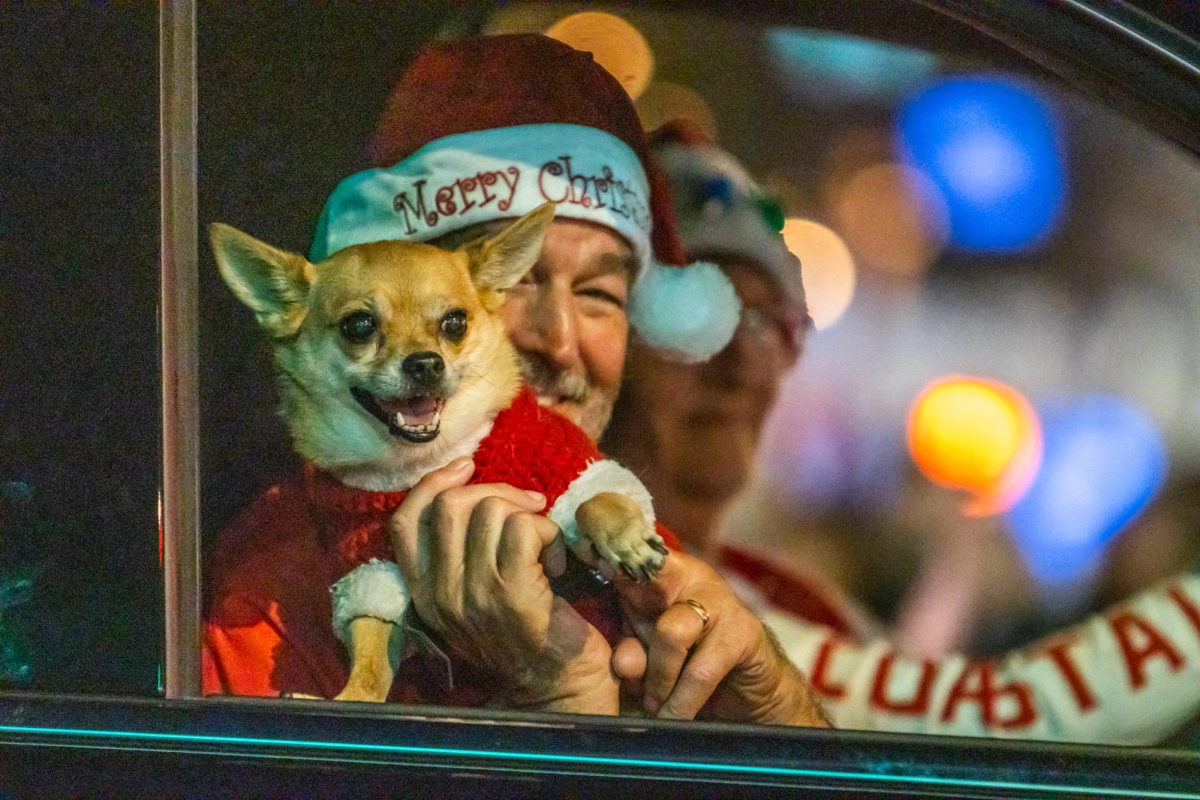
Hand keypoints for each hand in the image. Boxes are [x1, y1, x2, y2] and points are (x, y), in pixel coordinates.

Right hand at [388, 456, 618, 713]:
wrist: (559, 689)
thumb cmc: (526, 636)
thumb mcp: (476, 597)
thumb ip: (461, 554)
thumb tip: (471, 488)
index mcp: (424, 593)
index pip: (405, 521)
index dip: (434, 483)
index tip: (467, 467)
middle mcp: (441, 595)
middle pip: (451, 505)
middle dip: (498, 490)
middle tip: (529, 508)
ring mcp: (475, 596)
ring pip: (491, 510)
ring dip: (530, 516)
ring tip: (546, 548)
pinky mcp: (513, 596)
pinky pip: (526, 528)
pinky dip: (551, 534)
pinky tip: (559, 563)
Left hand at [611, 551, 829, 726]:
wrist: (750, 690)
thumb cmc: (688, 664)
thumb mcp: (648, 653)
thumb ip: (629, 650)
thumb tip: (622, 663)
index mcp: (660, 575)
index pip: (629, 556)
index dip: (609, 558)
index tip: (592, 567)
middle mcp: (689, 578)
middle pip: (642, 590)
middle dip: (632, 640)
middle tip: (632, 684)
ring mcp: (719, 601)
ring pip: (670, 634)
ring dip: (658, 680)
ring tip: (654, 708)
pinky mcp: (743, 632)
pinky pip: (701, 671)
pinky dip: (682, 701)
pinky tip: (674, 716)